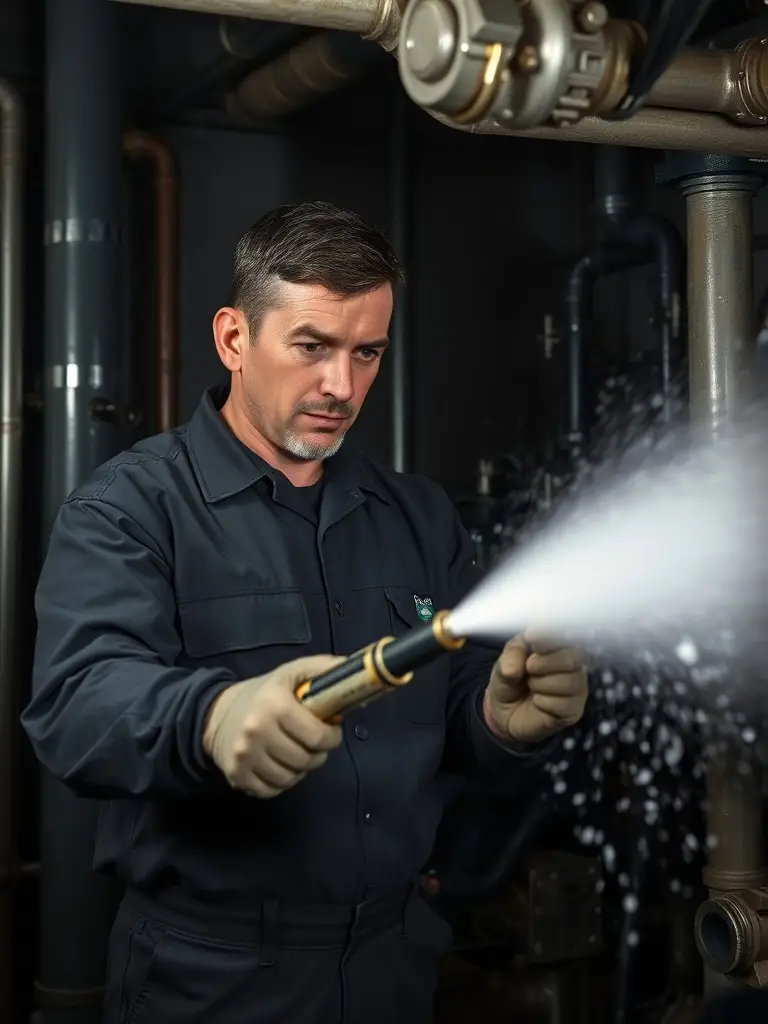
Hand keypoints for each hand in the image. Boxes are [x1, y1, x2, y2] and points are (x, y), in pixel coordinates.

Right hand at [203, 654, 344, 797]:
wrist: (216, 713)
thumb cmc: (264, 692)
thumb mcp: (293, 672)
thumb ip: (325, 669)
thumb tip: (359, 671)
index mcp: (274, 704)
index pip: (317, 735)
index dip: (332, 737)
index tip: (331, 731)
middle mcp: (257, 731)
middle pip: (305, 760)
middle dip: (317, 753)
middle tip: (315, 744)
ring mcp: (244, 756)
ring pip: (290, 778)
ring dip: (301, 769)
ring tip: (298, 753)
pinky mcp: (237, 776)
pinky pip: (271, 791)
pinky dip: (282, 782)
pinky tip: (281, 766)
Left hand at [485, 627, 587, 744]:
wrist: (506, 713)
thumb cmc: (510, 681)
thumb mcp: (503, 663)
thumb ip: (511, 656)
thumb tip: (518, 666)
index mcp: (556, 643)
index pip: (565, 632)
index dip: (550, 634)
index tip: (531, 637)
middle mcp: (572, 662)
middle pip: (573, 657)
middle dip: (545, 662)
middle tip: (529, 667)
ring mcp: (576, 686)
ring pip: (570, 681)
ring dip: (542, 684)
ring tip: (532, 685)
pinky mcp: (574, 709)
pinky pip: (564, 703)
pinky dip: (544, 702)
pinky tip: (538, 701)